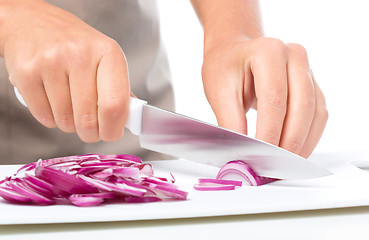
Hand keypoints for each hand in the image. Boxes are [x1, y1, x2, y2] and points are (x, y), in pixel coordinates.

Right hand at [1, 0, 129, 142]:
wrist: (35, 24)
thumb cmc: (76, 45)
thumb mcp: (106, 58)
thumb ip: (120, 89)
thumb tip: (131, 119)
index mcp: (108, 53)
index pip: (115, 105)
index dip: (113, 129)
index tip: (111, 134)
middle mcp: (80, 55)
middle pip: (89, 120)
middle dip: (90, 133)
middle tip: (89, 127)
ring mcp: (51, 62)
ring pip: (65, 121)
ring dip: (69, 124)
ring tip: (69, 106)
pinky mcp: (27, 73)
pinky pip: (44, 117)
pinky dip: (50, 118)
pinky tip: (53, 102)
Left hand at [201, 37, 327, 157]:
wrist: (234, 51)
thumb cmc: (225, 66)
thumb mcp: (219, 91)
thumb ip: (230, 123)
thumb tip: (242, 155)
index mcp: (269, 52)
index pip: (275, 99)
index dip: (270, 132)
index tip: (261, 157)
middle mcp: (294, 56)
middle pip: (301, 106)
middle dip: (289, 142)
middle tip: (275, 167)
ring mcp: (307, 70)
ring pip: (315, 113)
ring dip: (302, 143)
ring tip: (284, 165)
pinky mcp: (312, 85)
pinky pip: (318, 115)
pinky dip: (308, 136)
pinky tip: (295, 151)